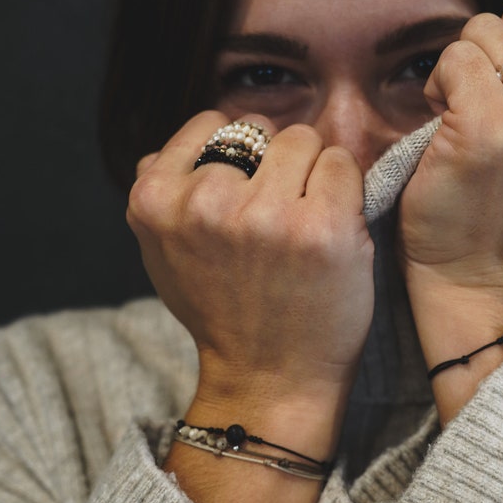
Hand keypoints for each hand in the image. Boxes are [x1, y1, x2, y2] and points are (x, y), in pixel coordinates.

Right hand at [127, 111, 373, 415]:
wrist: (269, 378)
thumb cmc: (222, 312)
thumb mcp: (162, 253)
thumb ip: (165, 194)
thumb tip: (174, 145)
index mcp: (156, 200)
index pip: (210, 123)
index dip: (235, 155)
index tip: (243, 195)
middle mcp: (206, 201)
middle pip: (261, 130)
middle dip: (274, 162)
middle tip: (277, 216)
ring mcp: (265, 213)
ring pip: (305, 139)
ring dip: (313, 172)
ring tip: (304, 221)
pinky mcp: (322, 226)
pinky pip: (343, 163)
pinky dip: (345, 188)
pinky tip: (331, 228)